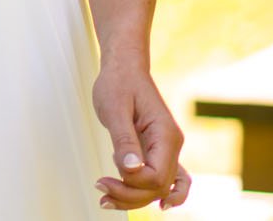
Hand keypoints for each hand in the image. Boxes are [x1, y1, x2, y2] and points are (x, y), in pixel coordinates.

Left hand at [92, 61, 188, 209]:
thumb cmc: (118, 83)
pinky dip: (156, 192)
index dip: (133, 184)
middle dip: (129, 194)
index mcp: (166, 135)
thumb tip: (131, 170)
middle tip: (99, 186)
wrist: (124, 68)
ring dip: (135, 198)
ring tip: (106, 199)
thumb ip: (124, 140)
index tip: (106, 177)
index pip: (157, 176)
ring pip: (159, 187)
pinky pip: (167, 179)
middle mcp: (172, 146)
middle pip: (158, 187)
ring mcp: (167, 149)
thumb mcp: (114, 108)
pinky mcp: (157, 150)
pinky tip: (151, 204)